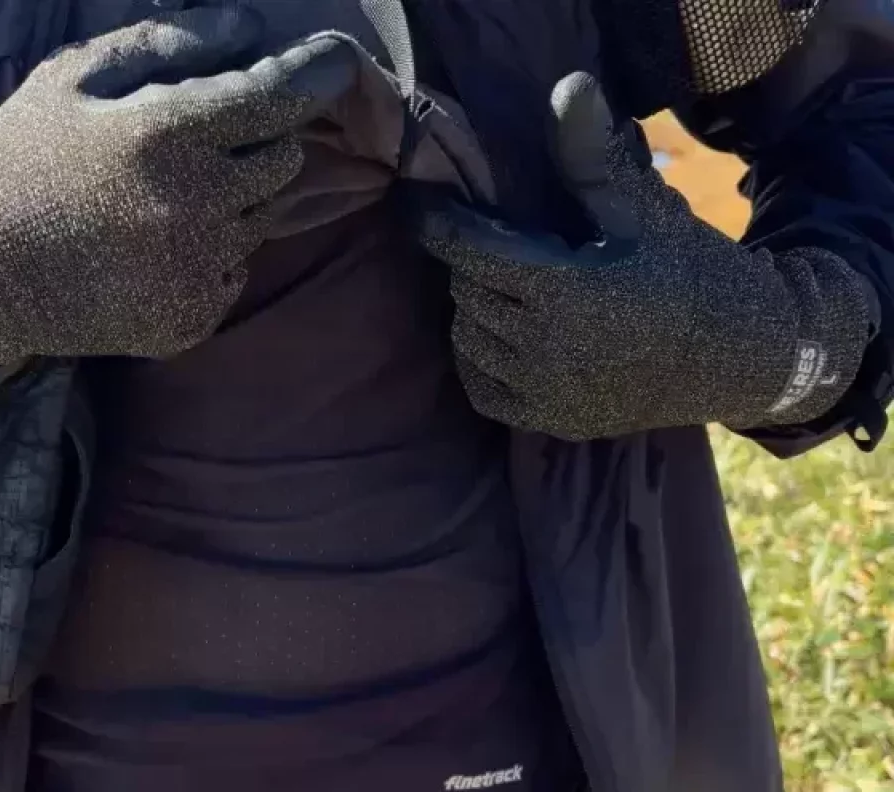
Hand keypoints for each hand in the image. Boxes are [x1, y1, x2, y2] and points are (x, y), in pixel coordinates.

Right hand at [0, 5, 359, 388]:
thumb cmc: (20, 157)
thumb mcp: (73, 79)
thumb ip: (166, 44)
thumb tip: (248, 28)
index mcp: (164, 136)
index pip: (275, 100)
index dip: (311, 76)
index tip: (334, 64)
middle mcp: (192, 206)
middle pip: (284, 161)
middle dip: (259, 143)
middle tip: (203, 144)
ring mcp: (194, 271)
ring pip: (262, 219)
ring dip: (233, 201)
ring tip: (162, 199)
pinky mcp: (189, 320)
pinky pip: (234, 273)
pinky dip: (211, 255)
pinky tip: (152, 248)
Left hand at [417, 72, 872, 439]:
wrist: (737, 356)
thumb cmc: (686, 272)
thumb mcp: (642, 212)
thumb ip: (590, 160)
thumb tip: (566, 87)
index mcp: (567, 290)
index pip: (472, 251)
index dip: (438, 224)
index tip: (420, 205)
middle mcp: (549, 347)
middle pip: (468, 293)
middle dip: (473, 264)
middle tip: (493, 245)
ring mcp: (547, 391)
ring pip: (468, 339)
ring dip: (474, 310)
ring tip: (503, 287)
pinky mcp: (551, 421)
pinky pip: (482, 388)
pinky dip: (479, 359)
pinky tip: (501, 335)